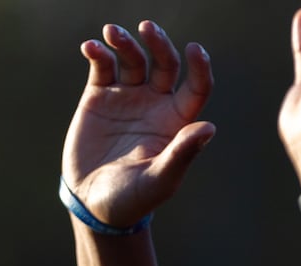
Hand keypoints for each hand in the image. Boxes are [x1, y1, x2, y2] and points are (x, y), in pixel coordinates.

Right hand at [61, 20, 214, 227]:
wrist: (93, 203)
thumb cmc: (133, 198)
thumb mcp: (159, 180)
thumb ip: (181, 154)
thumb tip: (208, 127)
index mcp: (176, 122)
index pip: (196, 87)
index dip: (199, 67)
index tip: (194, 50)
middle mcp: (155, 104)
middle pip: (164, 63)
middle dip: (158, 43)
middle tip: (147, 28)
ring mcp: (127, 97)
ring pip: (133, 59)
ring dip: (124, 43)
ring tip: (111, 33)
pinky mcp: (99, 96)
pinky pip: (102, 66)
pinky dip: (97, 53)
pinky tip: (91, 48)